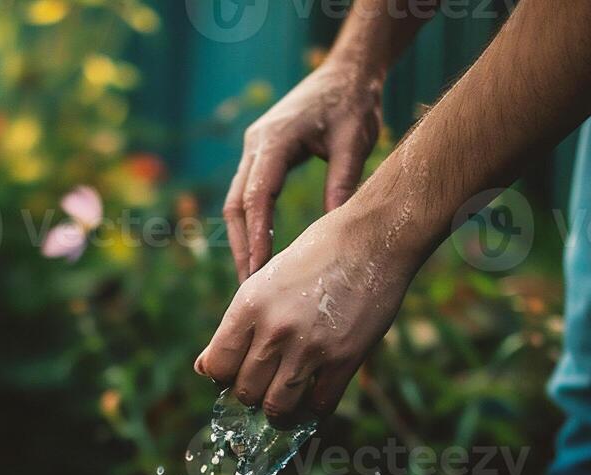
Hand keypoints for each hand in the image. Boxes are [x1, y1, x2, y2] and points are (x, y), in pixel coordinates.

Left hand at [196, 203, 419, 425]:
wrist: (371, 239)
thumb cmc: (315, 256)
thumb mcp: (265, 281)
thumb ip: (237, 326)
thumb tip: (203, 368)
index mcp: (249, 306)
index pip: (217, 367)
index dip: (224, 377)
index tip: (238, 372)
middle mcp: (274, 329)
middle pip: (246, 392)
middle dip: (253, 394)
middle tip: (266, 385)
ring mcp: (310, 347)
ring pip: (278, 407)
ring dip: (280, 409)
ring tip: (287, 398)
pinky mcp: (345, 358)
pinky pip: (320, 405)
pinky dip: (314, 407)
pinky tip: (316, 393)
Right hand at [224, 60, 383, 281]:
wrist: (347, 71)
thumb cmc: (354, 102)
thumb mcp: (355, 142)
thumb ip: (342, 183)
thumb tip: (332, 230)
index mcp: (275, 138)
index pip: (256, 196)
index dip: (256, 236)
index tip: (260, 271)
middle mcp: (256, 143)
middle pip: (236, 204)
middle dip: (242, 247)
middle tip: (250, 287)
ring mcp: (254, 148)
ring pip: (236, 202)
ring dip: (242, 239)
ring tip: (252, 278)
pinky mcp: (261, 153)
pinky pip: (247, 194)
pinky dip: (251, 223)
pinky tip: (260, 251)